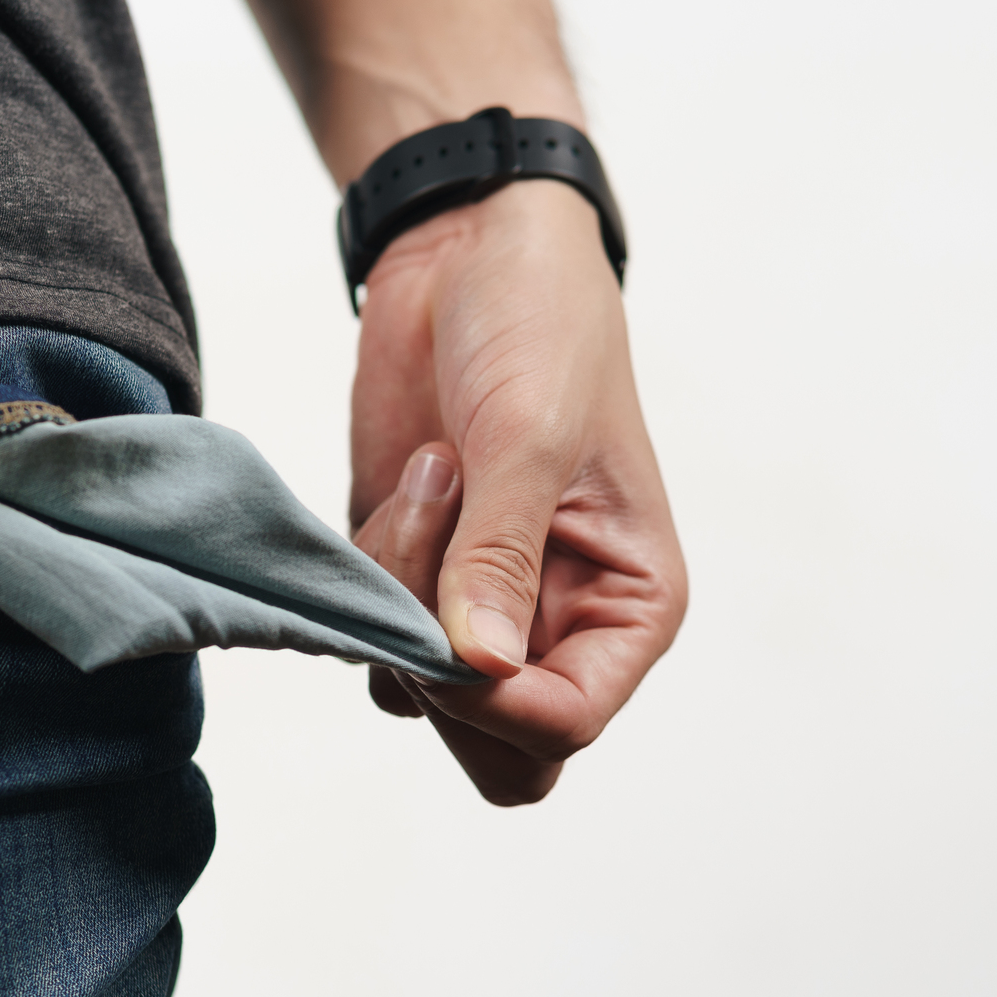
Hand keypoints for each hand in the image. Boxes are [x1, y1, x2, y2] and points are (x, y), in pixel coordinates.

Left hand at [349, 180, 686, 804]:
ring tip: (438, 475)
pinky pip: (368, 629)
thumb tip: (473, 670)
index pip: (564, 724)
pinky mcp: (411, 572)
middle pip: (496, 748)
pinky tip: (413, 475)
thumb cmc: (541, 326)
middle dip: (442, 674)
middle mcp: (560, 623)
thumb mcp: (531, 434)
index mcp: (629, 606)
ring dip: (400, 599)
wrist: (473, 248)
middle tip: (437, 560)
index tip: (448, 632)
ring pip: (415, 691)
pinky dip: (367, 570)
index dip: (495, 706)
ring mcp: (479, 603)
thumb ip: (498, 557)